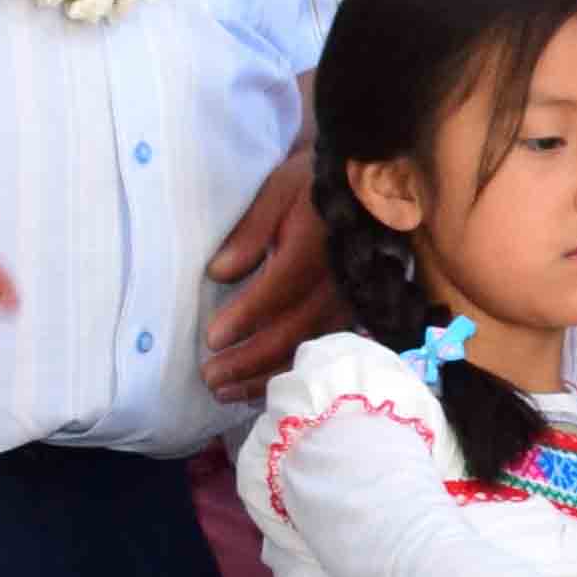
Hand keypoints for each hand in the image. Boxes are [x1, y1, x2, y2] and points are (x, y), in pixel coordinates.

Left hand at [197, 150, 335, 393]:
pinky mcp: (354, 313)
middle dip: (248, 360)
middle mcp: (336, 284)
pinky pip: (324, 350)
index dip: (244, 318)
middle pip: (291, 331)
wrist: (367, 183)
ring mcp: (349, 302)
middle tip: (210, 378)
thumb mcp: (277, 194)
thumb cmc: (313, 187)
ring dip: (265, 375)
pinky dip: (292, 370)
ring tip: (226, 393)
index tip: (211, 339)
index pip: (277, 292)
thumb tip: (218, 273)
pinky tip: (265, 385)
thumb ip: (249, 234)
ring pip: (308, 348)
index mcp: (314, 251)